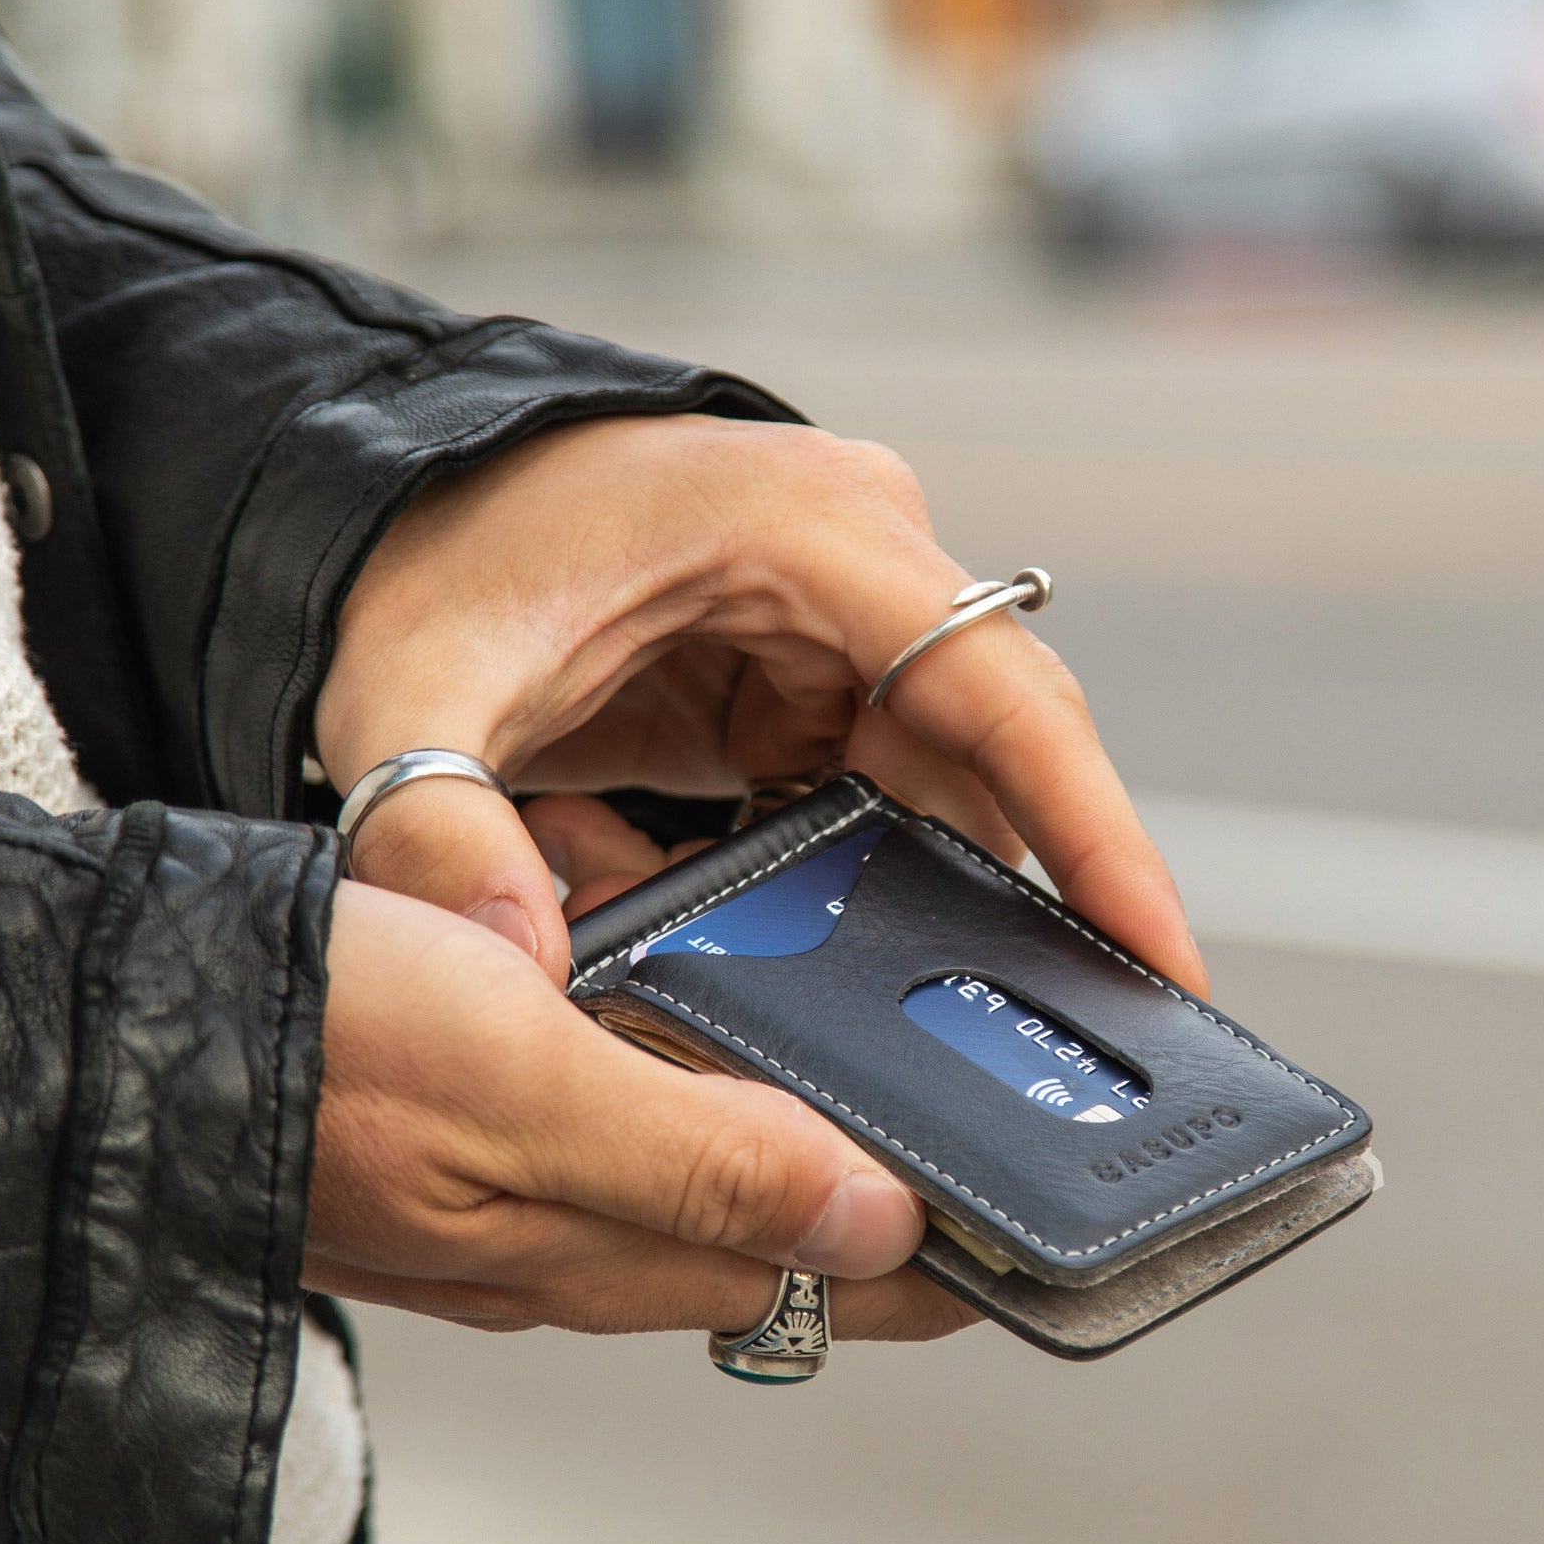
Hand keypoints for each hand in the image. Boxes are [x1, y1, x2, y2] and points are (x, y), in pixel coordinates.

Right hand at [307, 880, 975, 1340]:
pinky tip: (683, 1004)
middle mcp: (565, 1238)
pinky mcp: (462, 1139)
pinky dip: (672, 1070)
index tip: (1040, 1233)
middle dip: (878, 1194)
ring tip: (863, 1061)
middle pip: (767, 1230)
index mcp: (596, 1242)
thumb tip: (876, 1222)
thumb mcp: (521, 1078)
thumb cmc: (310, 1038)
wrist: (112, 1028)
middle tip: (979, 1130)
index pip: (816, 1274)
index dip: (937, 1259)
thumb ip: (699, 1154)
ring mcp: (510, 1193)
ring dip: (777, 1126)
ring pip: (689, 1168)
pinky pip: (605, 1117)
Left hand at [313, 414, 1206, 993]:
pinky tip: (775, 930)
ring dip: (885, 889)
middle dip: (998, 897)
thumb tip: (512, 975)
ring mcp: (842, 603)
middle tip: (1025, 1046)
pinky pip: (869, 780)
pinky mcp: (808, 657)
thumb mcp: (409, 696)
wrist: (384, 496)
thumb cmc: (416, 559)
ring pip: (932, 780)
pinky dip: (833, 866)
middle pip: (991, 752)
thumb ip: (446, 831)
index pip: (1003, 690)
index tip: (1159, 957)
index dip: (1097, 831)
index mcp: (804, 529)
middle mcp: (859, 550)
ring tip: (846, 995)